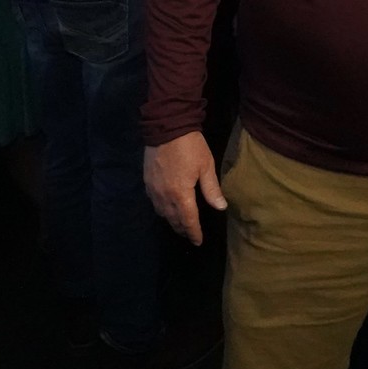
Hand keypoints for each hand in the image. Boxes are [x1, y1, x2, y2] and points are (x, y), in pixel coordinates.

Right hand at [144, 131, 226, 245]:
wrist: (166, 127)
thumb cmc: (190, 146)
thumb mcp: (206, 166)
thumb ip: (212, 190)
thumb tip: (221, 208)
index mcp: (181, 194)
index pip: (188, 220)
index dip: (194, 232)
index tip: (198, 242)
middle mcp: (164, 196)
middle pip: (173, 219)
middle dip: (183, 229)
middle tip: (191, 235)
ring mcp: (153, 189)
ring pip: (162, 213)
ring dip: (172, 221)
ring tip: (180, 225)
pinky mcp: (147, 181)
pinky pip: (154, 203)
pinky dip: (162, 210)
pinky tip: (167, 208)